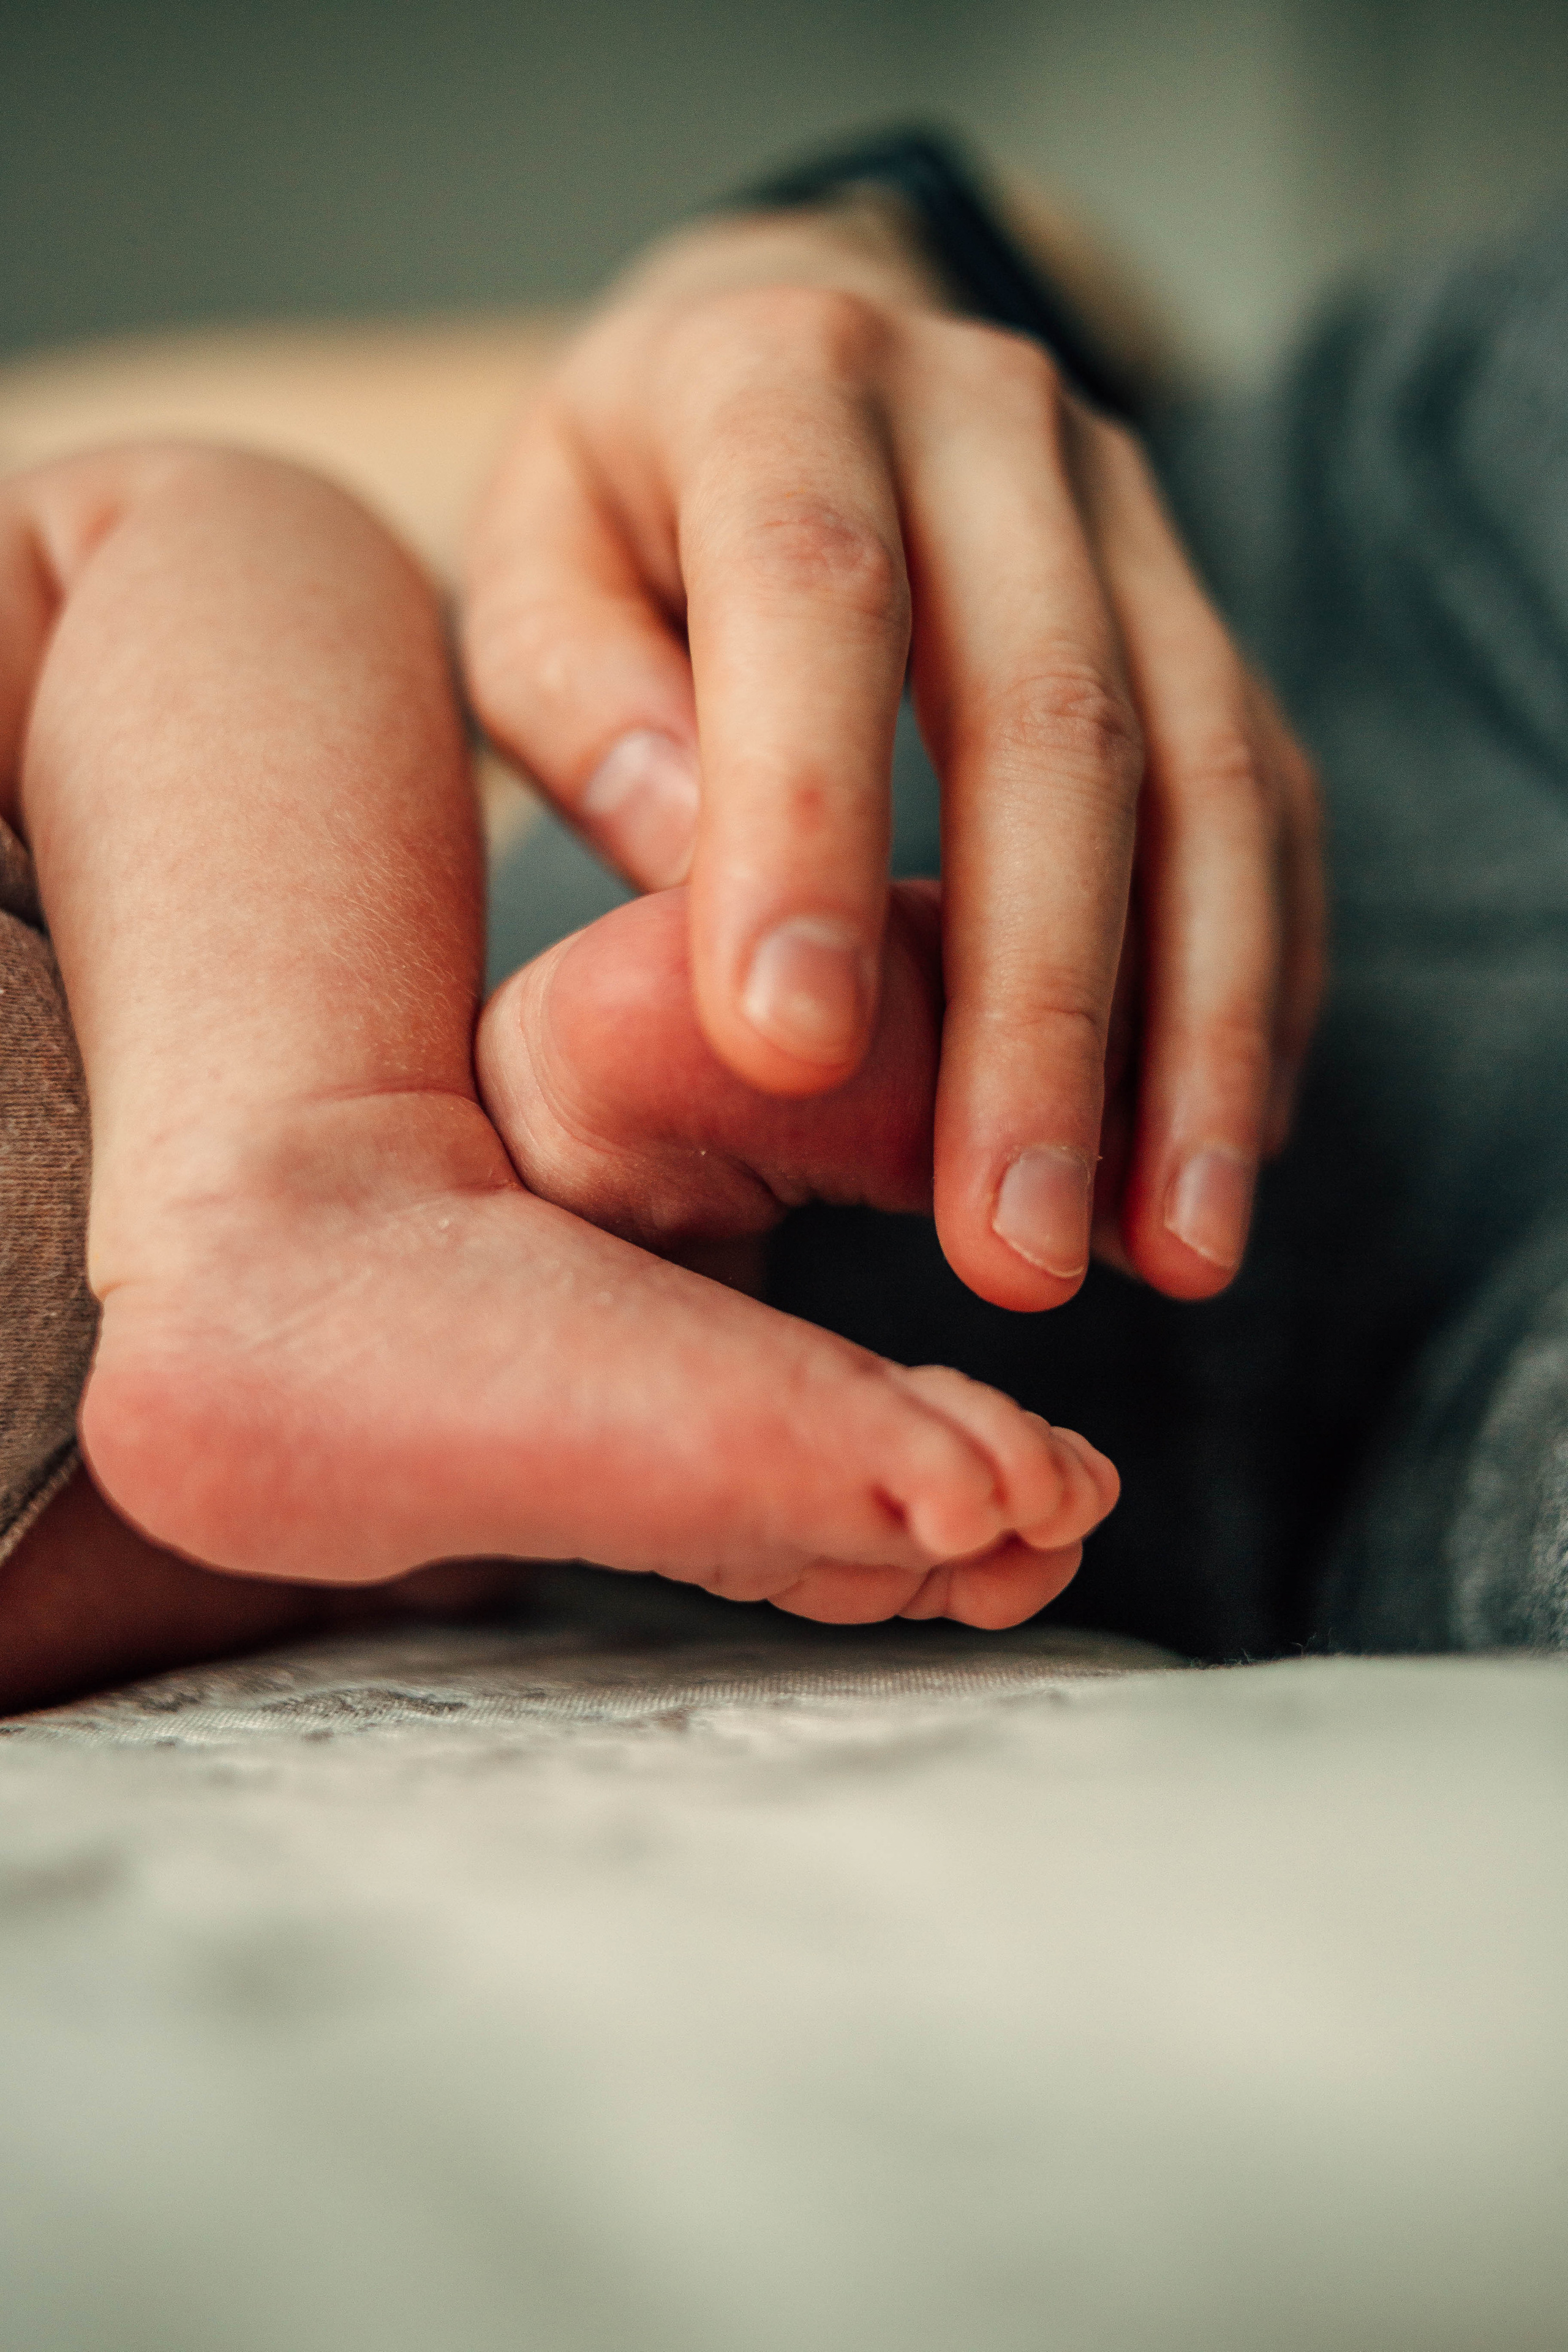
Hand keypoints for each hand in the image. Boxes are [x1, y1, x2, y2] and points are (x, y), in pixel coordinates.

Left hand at [463, 196, 1322, 1311]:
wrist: (782, 358)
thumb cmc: (618, 512)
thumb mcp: (528, 563)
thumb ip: (582, 696)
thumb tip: (694, 859)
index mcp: (780, 375)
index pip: (816, 595)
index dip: (812, 824)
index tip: (791, 1055)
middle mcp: (988, 416)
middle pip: (1055, 721)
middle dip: (1038, 1010)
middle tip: (1007, 1242)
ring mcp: (1124, 515)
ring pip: (1206, 779)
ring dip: (1198, 1034)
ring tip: (1172, 1245)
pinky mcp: (1199, 616)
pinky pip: (1264, 801)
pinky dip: (1253, 982)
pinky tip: (1221, 1148)